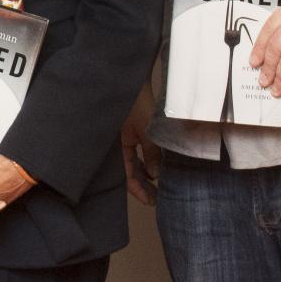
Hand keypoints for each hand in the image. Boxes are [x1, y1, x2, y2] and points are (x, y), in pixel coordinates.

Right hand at [120, 85, 159, 205]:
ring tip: (160, 184)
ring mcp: (127, 137)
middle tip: (159, 198)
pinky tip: (156, 166)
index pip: (128, 176)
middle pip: (131, 172)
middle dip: (144, 185)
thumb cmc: (136, 104)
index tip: (152, 202)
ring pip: (136, 162)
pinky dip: (147, 160)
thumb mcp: (147, 131)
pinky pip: (139, 151)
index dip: (139, 191)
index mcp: (119, 148)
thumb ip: (151, 153)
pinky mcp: (133, 130)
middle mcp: (120, 145)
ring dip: (147, 173)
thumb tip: (155, 176)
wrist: (131, 79)